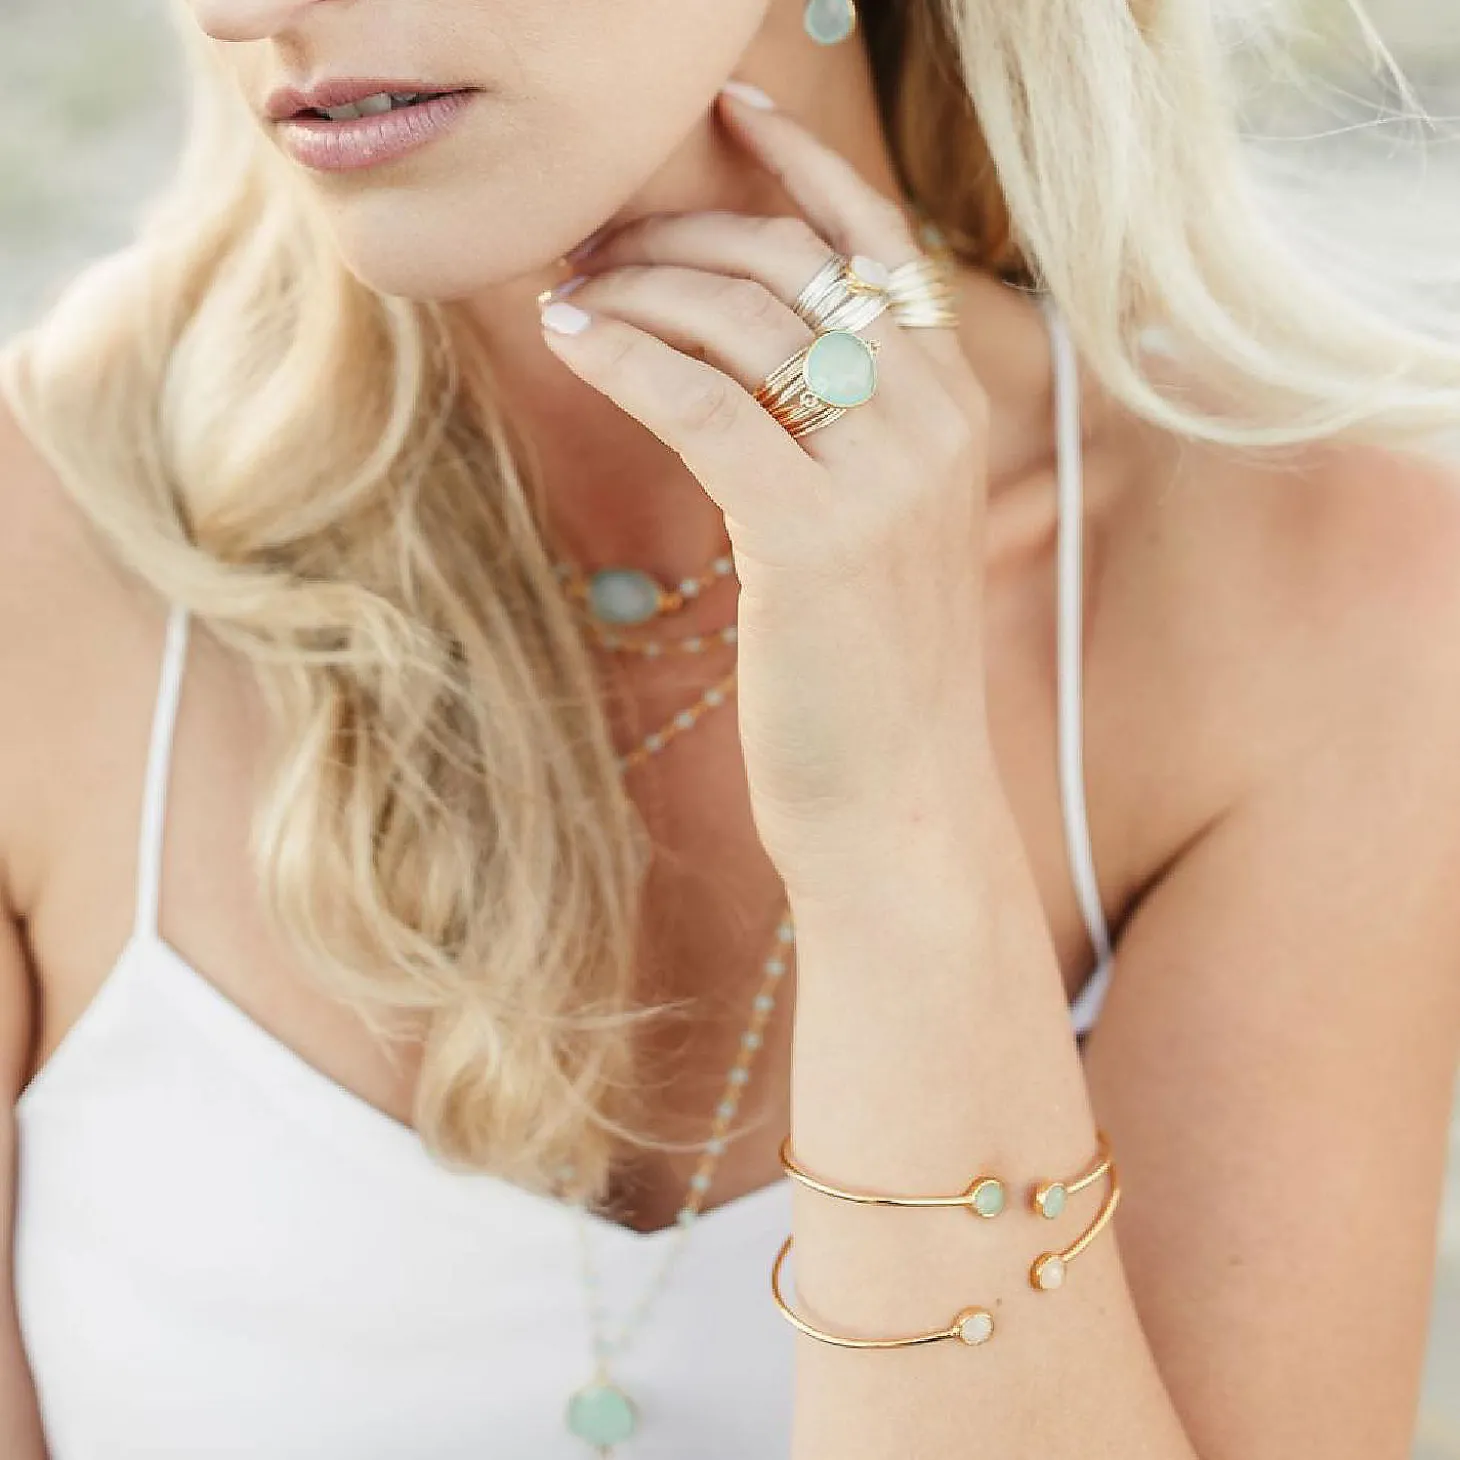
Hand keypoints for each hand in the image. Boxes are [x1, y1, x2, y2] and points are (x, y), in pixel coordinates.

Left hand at [538, 86, 995, 904]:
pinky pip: (700, 400)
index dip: (799, 162)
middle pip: (790, 260)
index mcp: (954, 400)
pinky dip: (625, 355)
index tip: (727, 110)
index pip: (876, 238)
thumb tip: (739, 354)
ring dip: (636, 287)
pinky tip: (571, 340)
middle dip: (679, 232)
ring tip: (567, 297)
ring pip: (740, 315)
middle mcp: (936, 413)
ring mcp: (885, 470)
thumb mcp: (876, 530)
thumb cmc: (867, 674)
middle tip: (596, 249)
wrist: (899, 803)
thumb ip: (842, 431)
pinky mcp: (816, 533)